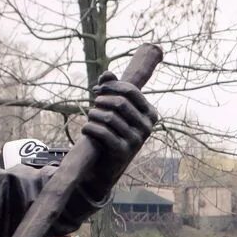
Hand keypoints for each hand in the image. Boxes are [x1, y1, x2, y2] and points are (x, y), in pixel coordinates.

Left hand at [76, 70, 158, 204]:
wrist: (106, 163)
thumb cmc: (111, 130)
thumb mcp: (114, 108)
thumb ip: (112, 88)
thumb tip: (107, 73)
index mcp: (150, 114)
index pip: (130, 90)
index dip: (111, 86)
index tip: (97, 89)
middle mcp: (147, 128)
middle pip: (119, 103)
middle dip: (101, 101)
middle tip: (93, 105)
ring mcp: (136, 141)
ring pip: (108, 117)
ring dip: (93, 114)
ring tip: (89, 117)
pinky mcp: (122, 152)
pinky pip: (102, 132)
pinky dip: (89, 128)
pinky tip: (85, 130)